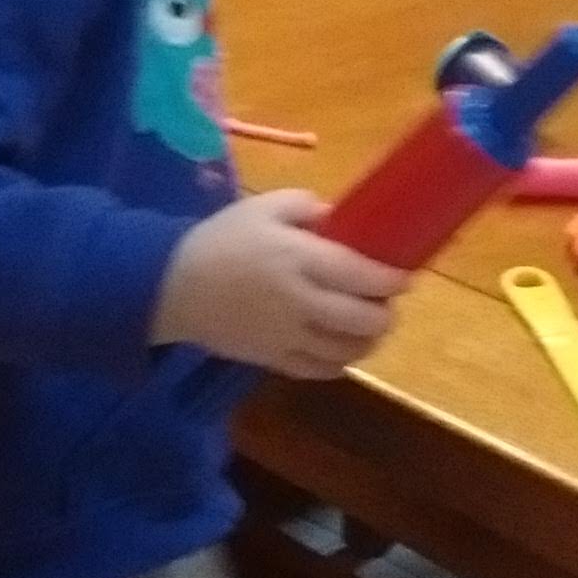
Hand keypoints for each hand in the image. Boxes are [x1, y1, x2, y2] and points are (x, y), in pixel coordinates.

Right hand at [152, 190, 409, 378]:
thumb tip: (342, 219)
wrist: (171, 285)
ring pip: (345, 351)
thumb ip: (309, 207)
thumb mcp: (265, 206)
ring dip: (368, 341)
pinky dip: (340, 362)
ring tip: (372, 327)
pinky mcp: (272, 359)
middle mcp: (299, 301)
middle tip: (388, 303)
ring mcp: (286, 336)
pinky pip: (318, 370)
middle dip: (385, 314)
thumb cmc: (222, 239)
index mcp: (299, 259)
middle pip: (361, 320)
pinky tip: (344, 349)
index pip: (361, 275)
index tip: (406, 278)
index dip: (392, 280)